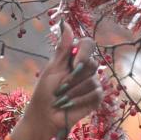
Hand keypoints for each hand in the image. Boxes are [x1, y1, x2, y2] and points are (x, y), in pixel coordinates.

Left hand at [9, 24, 104, 139]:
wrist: (46, 116)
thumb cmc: (45, 92)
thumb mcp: (52, 68)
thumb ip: (62, 48)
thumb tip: (66, 23)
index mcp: (74, 58)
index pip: (88, 44)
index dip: (84, 53)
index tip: (74, 63)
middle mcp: (86, 69)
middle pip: (92, 63)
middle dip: (74, 77)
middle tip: (61, 87)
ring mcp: (92, 83)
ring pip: (92, 80)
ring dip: (74, 91)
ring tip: (62, 98)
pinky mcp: (96, 98)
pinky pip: (96, 93)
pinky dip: (81, 100)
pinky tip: (70, 104)